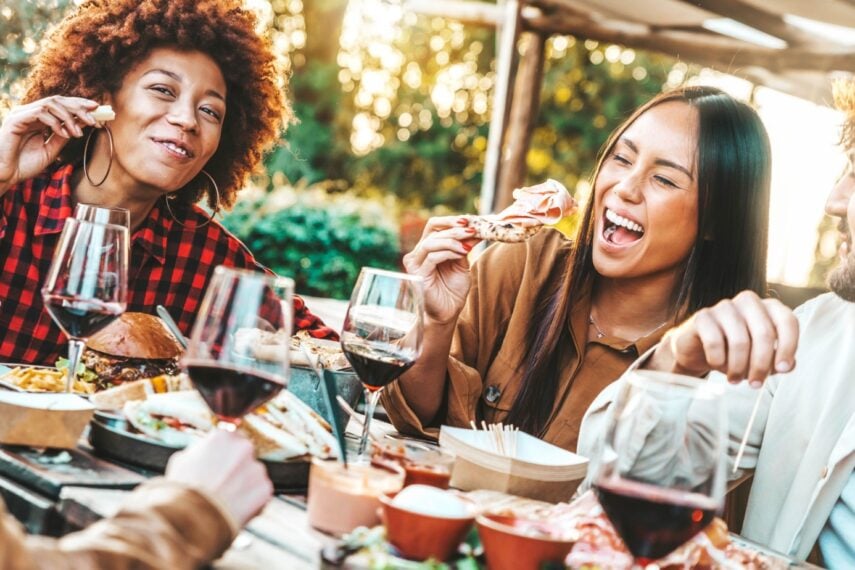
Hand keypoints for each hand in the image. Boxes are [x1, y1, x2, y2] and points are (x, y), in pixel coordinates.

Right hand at [0, 96, 99, 189]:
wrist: (5, 175)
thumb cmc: (24, 164)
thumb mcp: (51, 150)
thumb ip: (64, 136)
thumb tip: (82, 123)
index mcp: (38, 119)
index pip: (61, 105)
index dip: (79, 104)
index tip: (97, 109)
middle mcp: (30, 113)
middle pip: (58, 100)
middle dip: (79, 108)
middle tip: (94, 119)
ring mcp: (22, 114)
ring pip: (51, 103)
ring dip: (69, 117)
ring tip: (78, 133)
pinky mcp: (16, 120)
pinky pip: (40, 113)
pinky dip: (55, 122)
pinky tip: (64, 134)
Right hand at [165, 430, 272, 526]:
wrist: (192, 518)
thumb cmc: (183, 490)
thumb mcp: (182, 460)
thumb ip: (199, 451)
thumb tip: (204, 452)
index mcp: (224, 435)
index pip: (231, 439)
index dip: (225, 455)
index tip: (220, 466)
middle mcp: (244, 447)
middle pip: (245, 456)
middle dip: (237, 468)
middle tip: (224, 484)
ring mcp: (257, 468)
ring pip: (253, 475)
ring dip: (245, 485)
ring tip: (226, 500)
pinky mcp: (265, 488)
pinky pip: (260, 493)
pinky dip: (251, 501)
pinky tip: (235, 508)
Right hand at [402, 216, 479, 324]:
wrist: (448, 312)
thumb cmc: (453, 289)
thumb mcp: (461, 263)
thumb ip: (463, 246)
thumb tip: (474, 229)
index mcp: (426, 248)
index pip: (433, 226)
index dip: (450, 220)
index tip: (468, 220)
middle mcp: (417, 254)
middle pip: (433, 231)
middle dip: (454, 229)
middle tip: (472, 230)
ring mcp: (415, 264)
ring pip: (431, 242)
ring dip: (452, 240)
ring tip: (468, 244)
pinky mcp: (417, 275)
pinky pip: (432, 257)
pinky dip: (448, 252)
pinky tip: (461, 253)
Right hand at [646, 291, 798, 384]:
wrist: (698, 350)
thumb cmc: (734, 352)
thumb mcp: (760, 358)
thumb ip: (777, 360)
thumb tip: (787, 366)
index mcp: (768, 308)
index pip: (787, 321)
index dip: (788, 346)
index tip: (782, 368)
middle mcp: (748, 302)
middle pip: (764, 333)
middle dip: (761, 364)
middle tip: (756, 384)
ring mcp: (724, 306)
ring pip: (740, 340)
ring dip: (738, 367)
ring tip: (734, 379)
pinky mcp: (703, 316)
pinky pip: (714, 342)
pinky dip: (717, 359)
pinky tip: (716, 365)